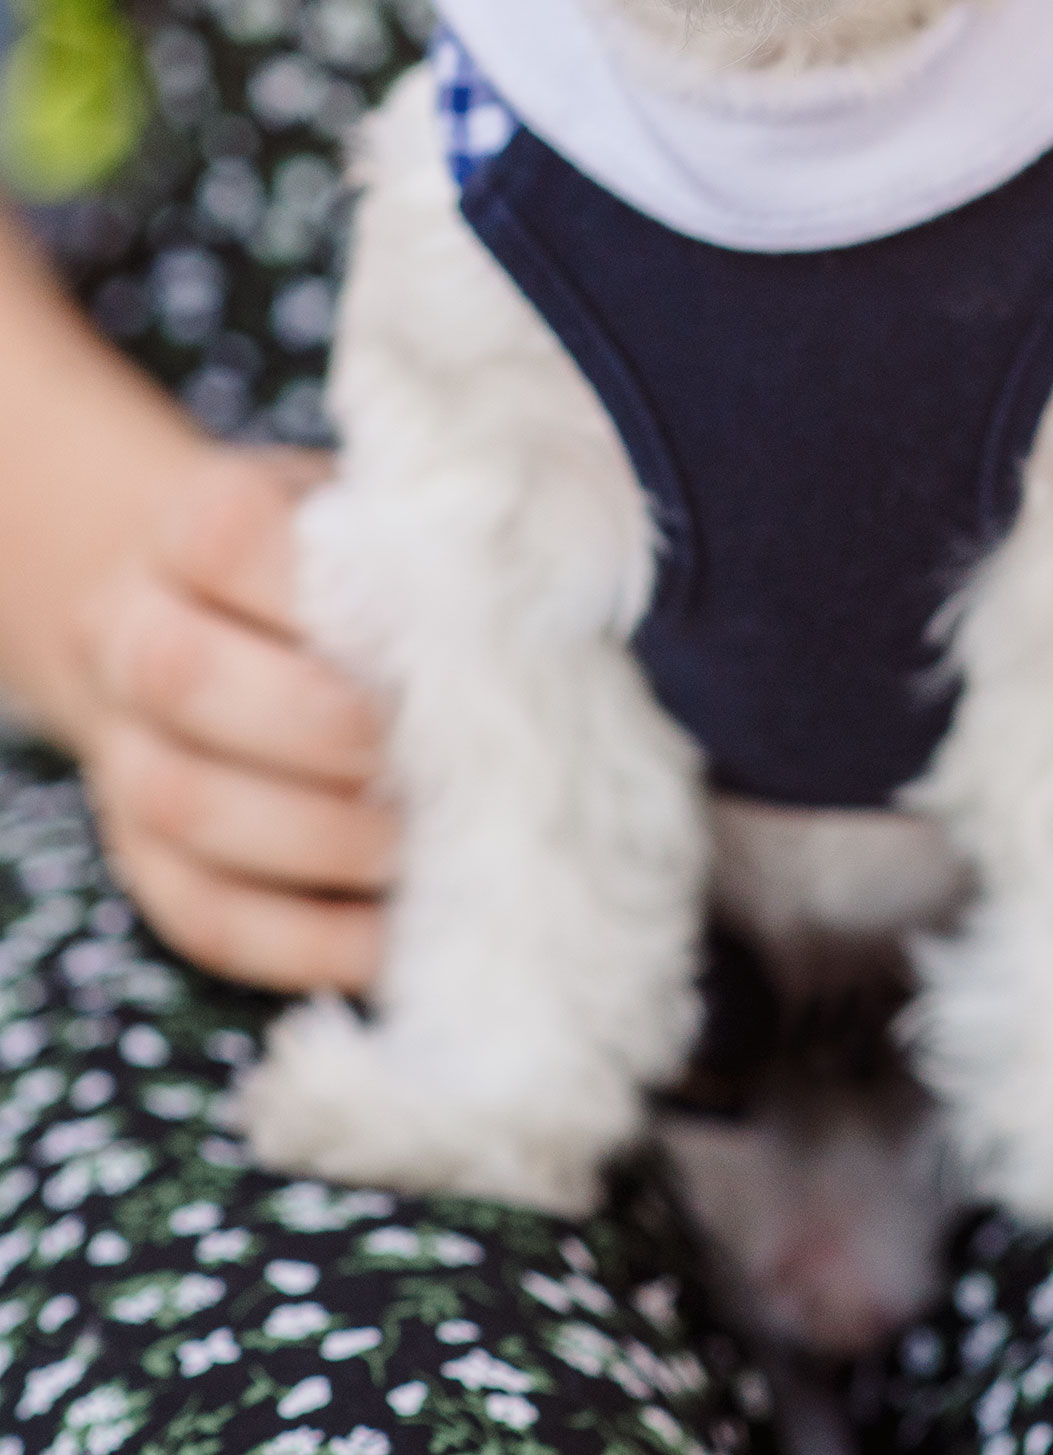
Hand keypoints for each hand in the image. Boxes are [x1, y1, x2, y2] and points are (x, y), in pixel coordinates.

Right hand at [75, 451, 395, 994]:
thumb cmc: (327, 560)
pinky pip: (205, 918)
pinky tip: (395, 939)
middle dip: (327, 727)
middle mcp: (129, 636)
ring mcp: (124, 757)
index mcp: (188, 527)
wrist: (194, 609)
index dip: (322, 586)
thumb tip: (526, 609)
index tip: (428, 620)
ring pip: (188, 808)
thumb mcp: (362, 513)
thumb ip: (419, 546)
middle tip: (437, 752)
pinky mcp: (142, 860)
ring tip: (431, 846)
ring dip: (324, 842)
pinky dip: (306, 941)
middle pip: (189, 679)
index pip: (227, 539)